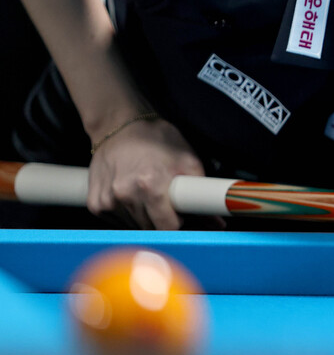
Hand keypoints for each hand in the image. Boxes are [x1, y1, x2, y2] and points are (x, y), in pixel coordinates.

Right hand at [87, 115, 208, 229]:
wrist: (119, 126)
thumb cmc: (156, 140)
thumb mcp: (187, 159)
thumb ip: (202, 193)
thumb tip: (217, 223)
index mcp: (151, 185)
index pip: (168, 227)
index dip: (179, 224)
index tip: (183, 217)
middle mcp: (125, 195)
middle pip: (151, 229)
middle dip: (163, 220)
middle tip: (167, 201)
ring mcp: (107, 201)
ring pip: (134, 227)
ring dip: (145, 217)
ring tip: (148, 193)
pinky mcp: (95, 204)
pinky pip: (118, 221)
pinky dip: (128, 214)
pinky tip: (132, 195)